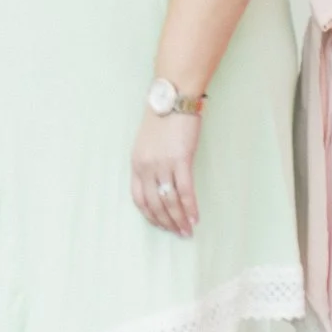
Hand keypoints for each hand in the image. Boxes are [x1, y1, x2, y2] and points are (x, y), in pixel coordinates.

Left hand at [130, 109, 201, 236]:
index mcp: (136, 163)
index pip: (139, 199)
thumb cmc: (162, 117)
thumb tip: (159, 184)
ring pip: (170, 201)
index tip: (160, 225)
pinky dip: (190, 207)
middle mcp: (146, 166)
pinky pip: (186, 191)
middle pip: (155, 204)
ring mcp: (163, 164)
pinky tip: (195, 217)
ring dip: (179, 219)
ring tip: (187, 231)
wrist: (173, 97)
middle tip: (178, 234)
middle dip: (167, 222)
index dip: (150, 216)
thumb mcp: (146, 143)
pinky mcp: (181, 159)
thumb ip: (149, 163)